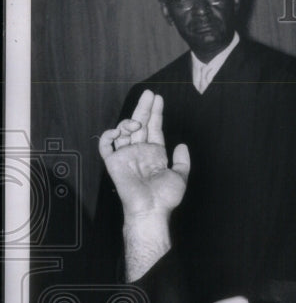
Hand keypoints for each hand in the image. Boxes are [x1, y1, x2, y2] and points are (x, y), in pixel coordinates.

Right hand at [99, 90, 189, 219]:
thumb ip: (182, 160)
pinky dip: (109, 135)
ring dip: (129, 122)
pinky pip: (106, 145)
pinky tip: (120, 130)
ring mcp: (126, 156)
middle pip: (140, 124)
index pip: (154, 128)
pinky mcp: (113, 162)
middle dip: (144, 108)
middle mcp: (139, 152)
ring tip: (138, 122)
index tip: (158, 99)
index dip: (156, 113)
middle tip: (149, 93)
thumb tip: (182, 144)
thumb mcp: (180, 176)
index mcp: (155, 154)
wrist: (151, 209)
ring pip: (123, 131)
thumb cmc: (165, 197)